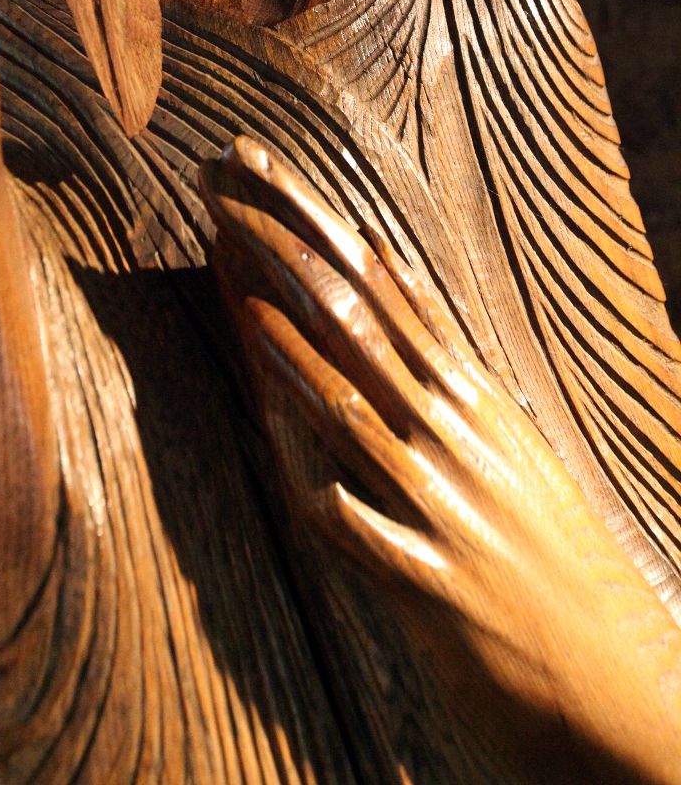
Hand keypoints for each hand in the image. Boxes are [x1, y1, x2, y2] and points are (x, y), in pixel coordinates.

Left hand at [201, 136, 680, 783]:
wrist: (610, 670)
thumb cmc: (546, 546)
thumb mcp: (503, 435)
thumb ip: (437, 362)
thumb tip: (381, 271)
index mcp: (471, 393)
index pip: (379, 278)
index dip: (311, 214)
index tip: (254, 163)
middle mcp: (456, 433)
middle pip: (356, 315)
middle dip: (281, 244)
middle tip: (221, 186)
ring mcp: (440, 503)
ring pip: (352, 406)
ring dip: (287, 342)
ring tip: (235, 284)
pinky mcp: (425, 580)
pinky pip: (357, 521)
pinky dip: (317, 477)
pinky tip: (276, 438)